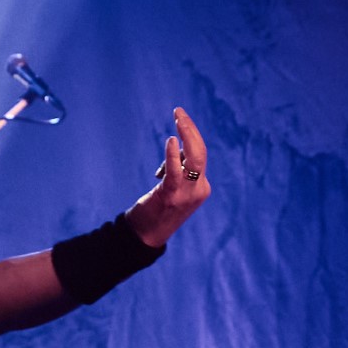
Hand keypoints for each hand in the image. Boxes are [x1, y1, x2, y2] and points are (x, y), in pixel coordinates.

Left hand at [126, 107, 210, 246]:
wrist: (146, 236)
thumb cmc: (156, 210)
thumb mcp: (172, 187)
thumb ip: (177, 170)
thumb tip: (175, 149)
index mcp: (201, 187)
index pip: (200, 155)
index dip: (191, 135)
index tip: (181, 118)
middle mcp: (199, 189)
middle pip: (200, 153)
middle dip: (191, 130)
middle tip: (179, 111)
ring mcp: (187, 194)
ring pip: (194, 158)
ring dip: (186, 135)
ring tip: (178, 118)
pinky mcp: (171, 197)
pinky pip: (176, 172)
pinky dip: (173, 155)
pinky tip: (170, 140)